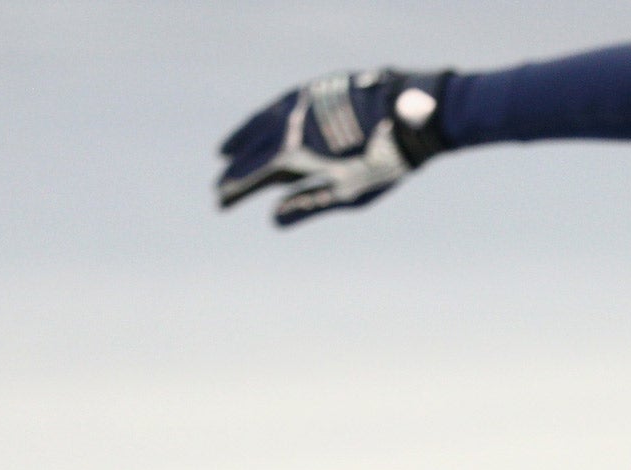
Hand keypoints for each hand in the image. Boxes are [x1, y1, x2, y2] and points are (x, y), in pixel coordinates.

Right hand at [217, 69, 450, 224]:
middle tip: (220, 188)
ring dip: (244, 137)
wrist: (410, 116)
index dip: (238, 186)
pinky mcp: (316, 89)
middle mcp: (292, 122)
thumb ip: (309, 204)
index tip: (221, 201)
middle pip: (255, 148)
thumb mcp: (348, 191)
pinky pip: (281, 104)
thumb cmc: (383, 161)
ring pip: (263, 121)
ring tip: (226, 152)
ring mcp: (303, 102)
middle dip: (238, 168)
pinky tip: (263, 124)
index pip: (256, 171)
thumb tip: (274, 220)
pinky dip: (267, 117)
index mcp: (296, 150)